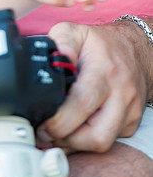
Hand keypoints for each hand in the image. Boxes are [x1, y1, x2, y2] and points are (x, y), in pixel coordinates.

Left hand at [36, 19, 151, 152]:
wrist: (135, 49)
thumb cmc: (100, 44)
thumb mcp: (75, 32)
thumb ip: (60, 44)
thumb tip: (49, 63)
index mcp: (104, 71)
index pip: (82, 104)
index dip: (59, 121)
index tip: (42, 124)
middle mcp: (121, 94)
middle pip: (96, 135)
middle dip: (66, 140)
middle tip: (46, 133)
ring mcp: (130, 111)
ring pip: (104, 143)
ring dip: (76, 144)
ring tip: (57, 134)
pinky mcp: (132, 122)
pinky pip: (110, 142)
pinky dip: (88, 141)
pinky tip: (74, 130)